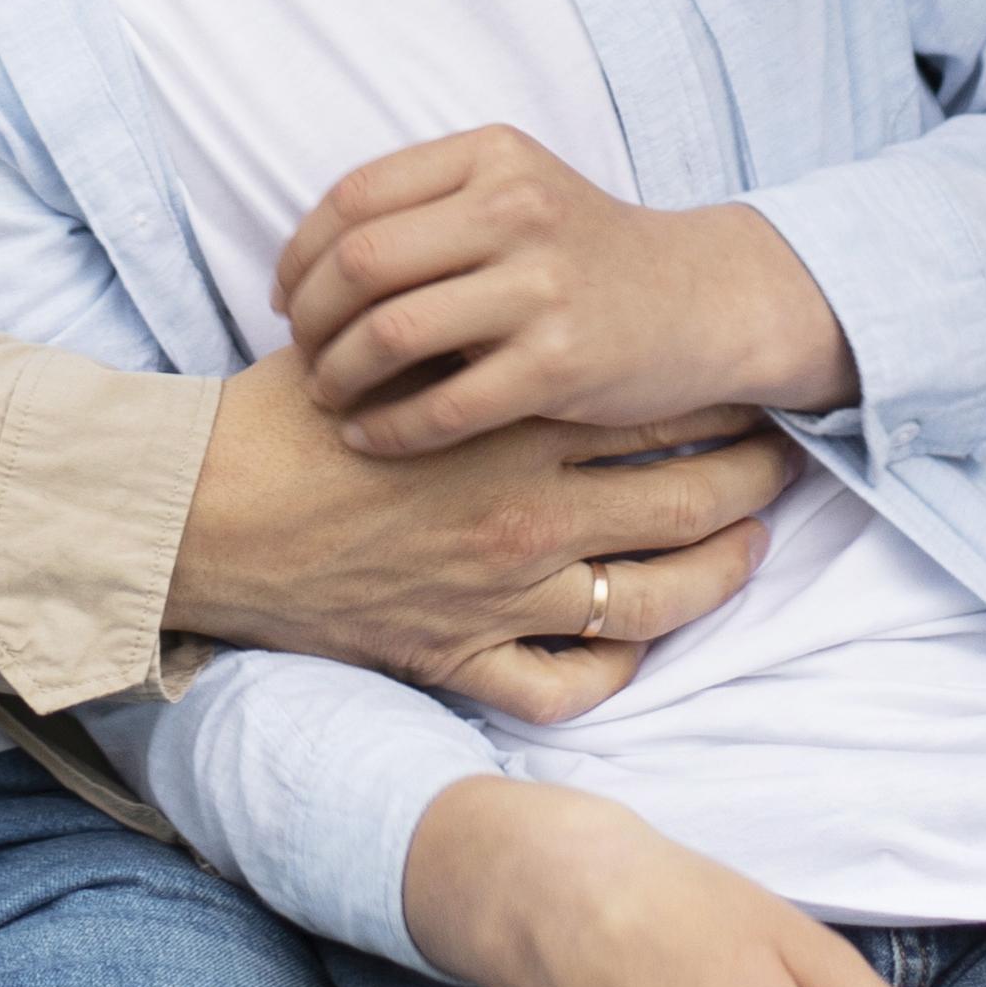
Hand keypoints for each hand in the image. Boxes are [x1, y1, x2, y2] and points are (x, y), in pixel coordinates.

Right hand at [162, 352, 787, 685]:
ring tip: (749, 545)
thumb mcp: (386, 343)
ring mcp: (501, 594)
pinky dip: (616, 667)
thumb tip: (526, 303)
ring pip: (655, 598)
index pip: (655, 409)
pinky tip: (640, 642)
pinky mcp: (460, 658)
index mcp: (511, 424)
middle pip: (686, 498)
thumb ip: (470, 334)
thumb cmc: (282, 420)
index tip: (750, 388)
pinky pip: (568, 683)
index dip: (718, 399)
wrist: (201, 513)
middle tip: (785, 463)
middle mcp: (525, 513)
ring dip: (719, 569)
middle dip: (751, 478)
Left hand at [275, 130, 852, 457]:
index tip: (287, 298)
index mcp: (492, 155)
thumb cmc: (584, 253)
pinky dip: (388, 429)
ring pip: (390, 333)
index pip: (355, 197)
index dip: (301, 253)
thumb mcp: (515, 191)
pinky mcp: (561, 364)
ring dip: (338, 375)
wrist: (701, 301)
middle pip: (361, 262)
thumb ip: (426, 206)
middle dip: (310, 318)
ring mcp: (542, 286)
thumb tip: (308, 260)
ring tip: (328, 396)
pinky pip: (442, 405)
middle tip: (302, 355)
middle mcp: (517, 208)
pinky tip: (369, 440)